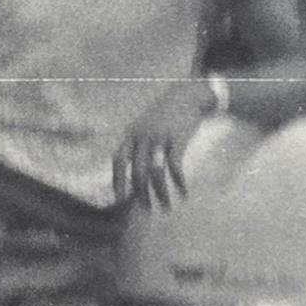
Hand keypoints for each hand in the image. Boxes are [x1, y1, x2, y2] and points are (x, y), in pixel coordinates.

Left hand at [113, 78, 211, 209]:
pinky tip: (183, 192)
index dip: (118, 181)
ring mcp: (160, 138)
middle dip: (141, 194)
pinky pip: (175, 167)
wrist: (188, 95)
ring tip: (167, 206)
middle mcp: (143, 136)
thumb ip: (138, 142)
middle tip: (148, 210)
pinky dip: (178, 182)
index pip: (118, 161)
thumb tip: (135, 169)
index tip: (120, 199)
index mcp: (132, 134)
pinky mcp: (177, 139)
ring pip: (155, 173)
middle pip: (137, 172)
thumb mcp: (146, 124)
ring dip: (160, 193)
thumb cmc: (167, 114)